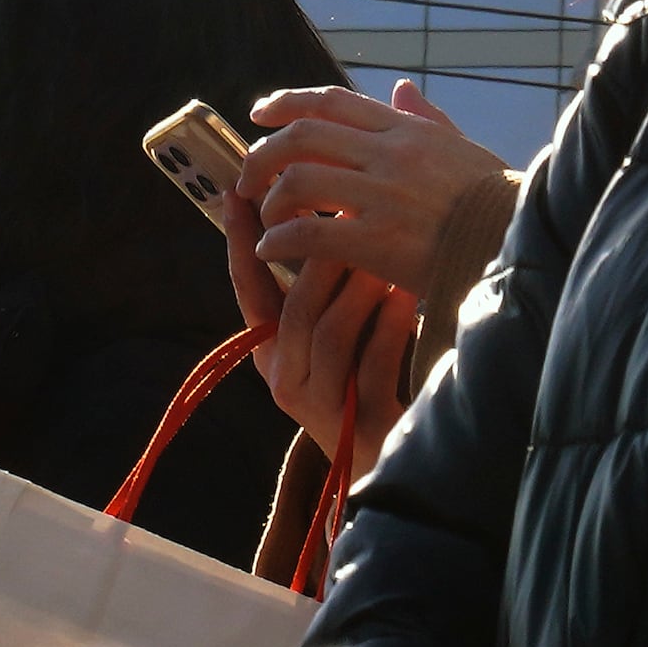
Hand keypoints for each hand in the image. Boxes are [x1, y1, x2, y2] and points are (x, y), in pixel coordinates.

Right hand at [222, 182, 422, 482]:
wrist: (391, 454)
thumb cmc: (362, 374)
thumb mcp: (331, 327)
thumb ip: (317, 281)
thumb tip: (313, 202)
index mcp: (270, 351)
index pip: (247, 288)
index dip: (241, 241)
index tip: (239, 192)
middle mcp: (286, 379)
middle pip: (296, 307)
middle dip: (322, 258)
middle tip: (350, 214)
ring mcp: (323, 405)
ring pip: (330, 332)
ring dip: (359, 286)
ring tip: (386, 252)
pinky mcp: (363, 423)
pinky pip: (372, 363)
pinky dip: (390, 324)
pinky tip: (408, 296)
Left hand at [240, 80, 509, 295]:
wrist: (523, 246)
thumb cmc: (498, 204)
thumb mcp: (463, 150)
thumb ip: (427, 119)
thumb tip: (400, 87)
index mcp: (407, 131)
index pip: (331, 101)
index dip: (286, 103)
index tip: (260, 114)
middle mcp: (390, 154)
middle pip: (302, 135)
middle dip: (263, 153)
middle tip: (247, 176)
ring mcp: (383, 195)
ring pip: (297, 180)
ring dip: (268, 200)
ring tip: (266, 220)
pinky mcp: (379, 240)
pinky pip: (308, 233)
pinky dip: (279, 240)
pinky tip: (272, 251)